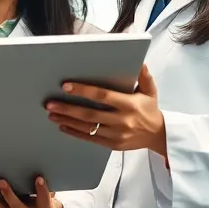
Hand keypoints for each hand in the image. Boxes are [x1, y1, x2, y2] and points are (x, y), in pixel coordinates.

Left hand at [45, 64, 165, 154]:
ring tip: (52, 114)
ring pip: (88, 127)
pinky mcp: (113, 145)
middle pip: (90, 114)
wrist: (158, 135)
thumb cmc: (150, 110)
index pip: (102, 96)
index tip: (66, 86)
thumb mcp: (150, 91)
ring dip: (67, 120)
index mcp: (129, 105)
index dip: (84, 90)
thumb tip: (140, 62)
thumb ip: (144, 76)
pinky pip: (91, 139)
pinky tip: (63, 126)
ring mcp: (116, 134)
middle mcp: (121, 120)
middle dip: (68, 108)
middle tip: (50, 103)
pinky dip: (75, 133)